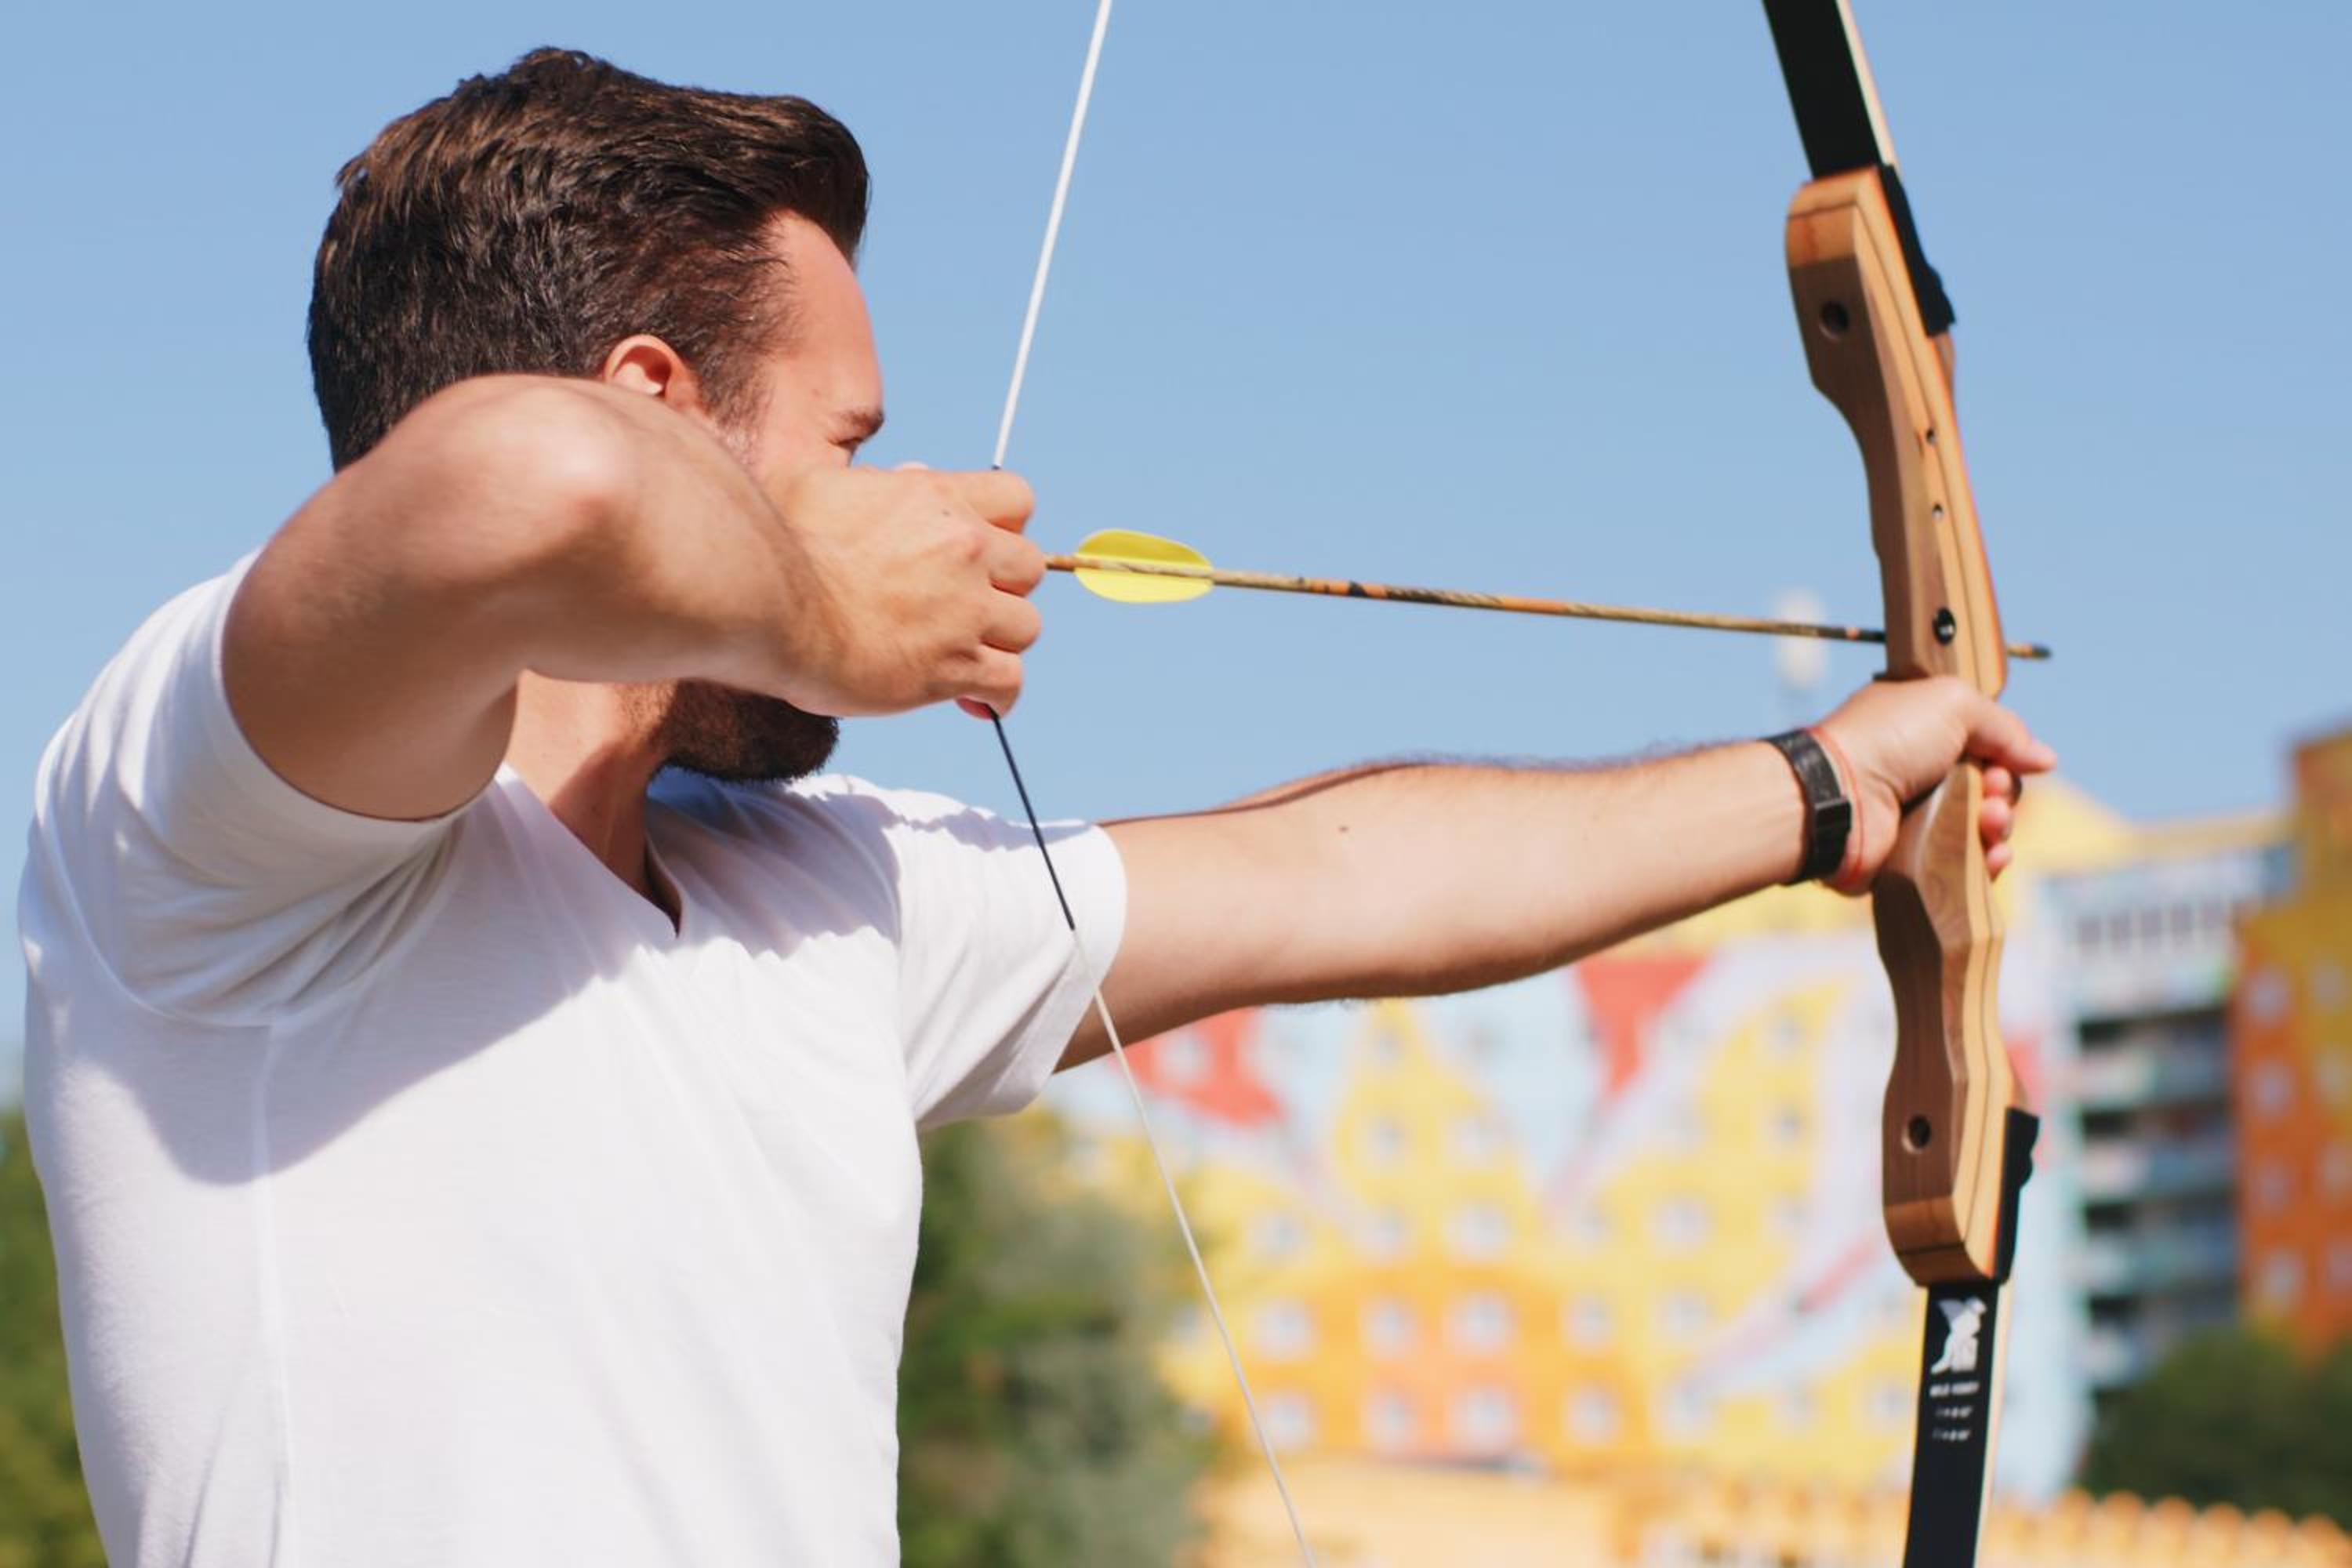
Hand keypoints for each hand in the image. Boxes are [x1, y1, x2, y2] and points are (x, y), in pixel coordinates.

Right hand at [765, 465, 1043, 718]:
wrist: (764, 600)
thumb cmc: (775, 541)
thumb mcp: (820, 483)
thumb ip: (869, 482)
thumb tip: (892, 479)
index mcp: (937, 499)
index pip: (1017, 500)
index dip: (1006, 528)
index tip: (981, 550)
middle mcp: (963, 549)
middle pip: (1029, 568)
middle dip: (1004, 588)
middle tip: (967, 607)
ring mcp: (964, 610)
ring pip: (1026, 628)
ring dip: (1000, 642)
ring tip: (965, 654)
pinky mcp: (952, 667)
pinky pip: (1009, 684)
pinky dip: (998, 697)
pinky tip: (976, 703)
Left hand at [1813, 676, 2056, 891]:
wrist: (1839, 796)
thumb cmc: (1888, 739)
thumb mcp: (1952, 704)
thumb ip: (2003, 726)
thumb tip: (2045, 758)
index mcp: (1923, 730)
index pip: (1984, 745)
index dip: (2005, 756)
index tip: (2006, 762)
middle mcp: (1919, 772)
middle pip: (1990, 788)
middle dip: (2006, 792)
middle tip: (1993, 793)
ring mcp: (1916, 817)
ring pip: (1982, 828)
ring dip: (2000, 826)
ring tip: (1989, 823)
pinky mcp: (1914, 858)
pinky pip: (1965, 865)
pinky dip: (1987, 861)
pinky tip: (1992, 857)